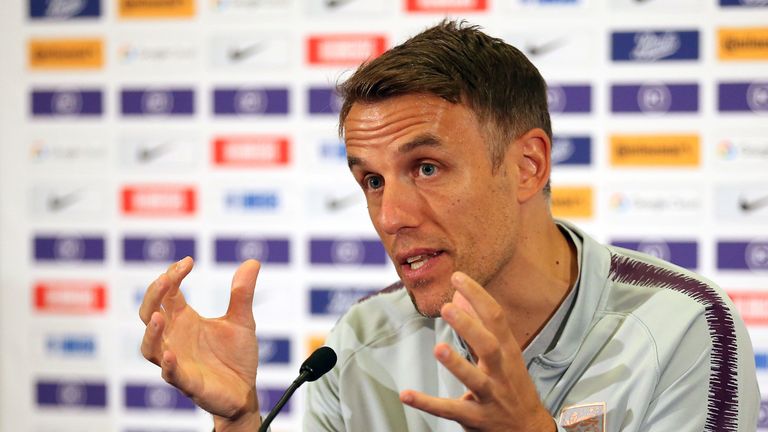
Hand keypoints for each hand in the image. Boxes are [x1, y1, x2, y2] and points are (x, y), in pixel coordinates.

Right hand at [139, 257, 261, 430]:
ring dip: (152, 332)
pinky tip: (171, 354)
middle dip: (154, 295)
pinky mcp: (187, 381)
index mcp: (184, 319)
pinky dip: (168, 364)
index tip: (188, 261)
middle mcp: (175, 337)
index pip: (167, 293)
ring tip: (160, 316)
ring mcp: (177, 360)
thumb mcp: (242, 320)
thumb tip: (252, 262)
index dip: (172, 275)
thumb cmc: (235, 356)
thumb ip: (242, 293)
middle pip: (149, 313)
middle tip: (168, 279)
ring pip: (150, 346)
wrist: (244, 390)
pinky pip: (170, 374)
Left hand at [400, 272, 554, 431]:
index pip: (496, 317)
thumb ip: (480, 325)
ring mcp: (491, 396)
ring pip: (475, 380)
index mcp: (508, 351)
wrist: (529, 430)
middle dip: (469, 326)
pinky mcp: (476, 418)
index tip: (457, 278)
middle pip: (489, 345)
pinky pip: (451, 410)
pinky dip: (427, 403)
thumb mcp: (503, 353)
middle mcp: (501, 371)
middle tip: (447, 307)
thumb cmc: (512, 385)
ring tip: (439, 348)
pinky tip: (407, 394)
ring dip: (457, 364)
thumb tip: (458, 296)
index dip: (478, 296)